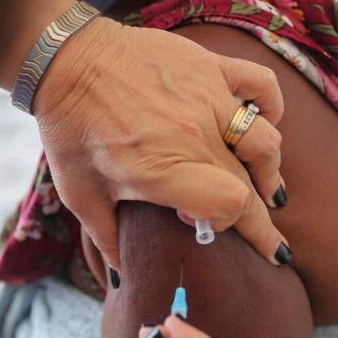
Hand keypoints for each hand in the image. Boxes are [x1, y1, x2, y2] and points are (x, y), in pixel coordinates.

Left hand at [34, 16, 288, 269]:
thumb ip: (107, 238)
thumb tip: (123, 278)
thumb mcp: (80, 193)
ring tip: (266, 187)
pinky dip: (271, 106)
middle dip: (262, 220)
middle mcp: (195, 135)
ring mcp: (208, 97)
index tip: (212, 226)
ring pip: (266, 141)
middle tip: (271, 245)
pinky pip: (261, 85)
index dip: (232, 223)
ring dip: (270, 171)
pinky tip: (264, 122)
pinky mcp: (210, 67)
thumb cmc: (70, 129)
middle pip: (251, 185)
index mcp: (165, 169)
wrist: (66, 59)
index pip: (231, 205)